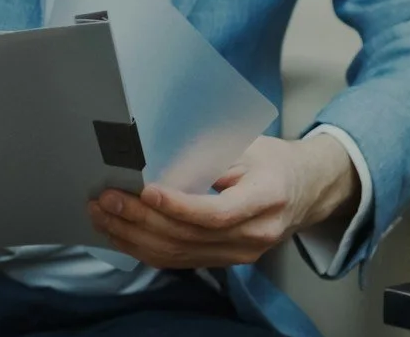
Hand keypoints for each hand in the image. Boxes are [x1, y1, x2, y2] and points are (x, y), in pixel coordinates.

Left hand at [88, 133, 358, 268]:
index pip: (217, 214)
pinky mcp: (225, 262)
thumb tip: (159, 163)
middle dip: (141, 219)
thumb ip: (211, 157)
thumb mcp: (251, 146)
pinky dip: (144, 247)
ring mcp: (240, 254)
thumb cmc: (276, 161)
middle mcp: (256, 234)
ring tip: (103, 215)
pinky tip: (121, 232)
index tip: (145, 191)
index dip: (178, 206)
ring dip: (133, 237)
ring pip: (177, 254)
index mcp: (267, 198)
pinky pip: (178, 261)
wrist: (307, 191)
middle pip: (189, 236)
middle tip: (107, 199)